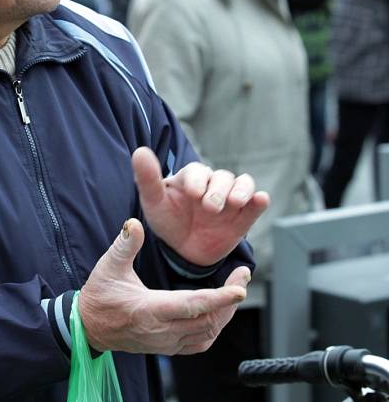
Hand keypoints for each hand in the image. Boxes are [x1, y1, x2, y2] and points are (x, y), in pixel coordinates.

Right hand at [80, 217, 249, 353]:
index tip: (239, 288)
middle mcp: (162, 331)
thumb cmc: (99, 296)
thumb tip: (135, 224)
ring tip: (235, 291)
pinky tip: (219, 313)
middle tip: (242, 275)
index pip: (192, 306)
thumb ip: (125, 245)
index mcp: (150, 310)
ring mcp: (167, 342)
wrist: (89, 326)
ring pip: (208, 332)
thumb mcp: (108, 266)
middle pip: (208, 320)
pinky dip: (214, 328)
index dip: (218, 298)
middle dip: (230, 300)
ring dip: (225, 313)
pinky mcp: (168, 348)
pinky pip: (200, 342)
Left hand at [133, 147, 268, 266]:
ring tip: (235, 202)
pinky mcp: (244, 216)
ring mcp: (230, 199)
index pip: (197, 171)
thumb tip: (140, 151)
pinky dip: (260, 201)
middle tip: (210, 207)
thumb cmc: (167, 220)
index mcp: (190, 177)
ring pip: (242, 184)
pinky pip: (256, 205)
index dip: (196, 180)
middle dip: (218, 190)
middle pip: (222, 177)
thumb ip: (147, 178)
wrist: (183, 249)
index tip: (192, 193)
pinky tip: (261, 199)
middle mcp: (212, 184)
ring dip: (241, 190)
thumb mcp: (153, 202)